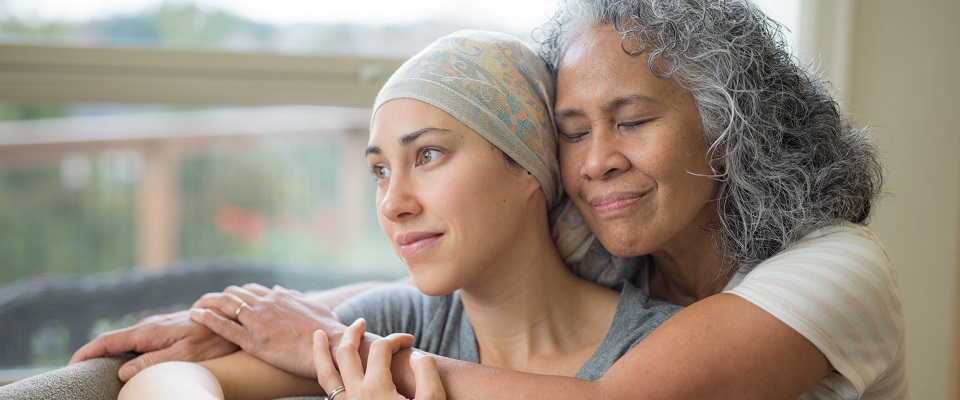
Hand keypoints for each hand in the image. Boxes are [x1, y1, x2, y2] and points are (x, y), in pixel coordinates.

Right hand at [69, 310, 238, 381]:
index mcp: (149, 331)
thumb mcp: (185, 355)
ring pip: (126, 342)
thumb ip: (154, 362)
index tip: (70, 366)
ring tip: (94, 370)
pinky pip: (139, 342)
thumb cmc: (213, 339)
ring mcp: (158, 327)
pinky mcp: (167, 330)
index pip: (108, 341)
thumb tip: (122, 372)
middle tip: (77, 373)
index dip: (86, 353)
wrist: (233, 318)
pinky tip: (125, 361)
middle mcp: (150, 326)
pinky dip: (126, 352)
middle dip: (93, 355)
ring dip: (109, 354)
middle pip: (113, 341)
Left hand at [190, 283, 347, 377]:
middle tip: (206, 304)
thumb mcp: (314, 308)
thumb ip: (298, 299)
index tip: (228, 300)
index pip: (251, 290)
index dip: (237, 295)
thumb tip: (288, 292)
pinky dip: (206, 318)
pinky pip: (223, 326)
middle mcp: (267, 304)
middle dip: (218, 297)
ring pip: (225, 305)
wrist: (333, 345)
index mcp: (280, 297)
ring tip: (194, 307)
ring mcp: (259, 321)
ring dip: (207, 303)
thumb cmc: (328, 330)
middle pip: (234, 294)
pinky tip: (195, 315)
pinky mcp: (254, 340)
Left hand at [314, 318, 444, 399]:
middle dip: (353, 333)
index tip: (410, 341)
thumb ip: (427, 372)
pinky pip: (328, 393)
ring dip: (321, 351)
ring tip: (318, 335)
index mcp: (376, 388)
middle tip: (360, 322)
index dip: (397, 338)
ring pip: (326, 374)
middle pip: (346, 353)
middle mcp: (355, 395)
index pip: (381, 348)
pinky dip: (325, 376)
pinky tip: (328, 370)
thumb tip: (415, 354)